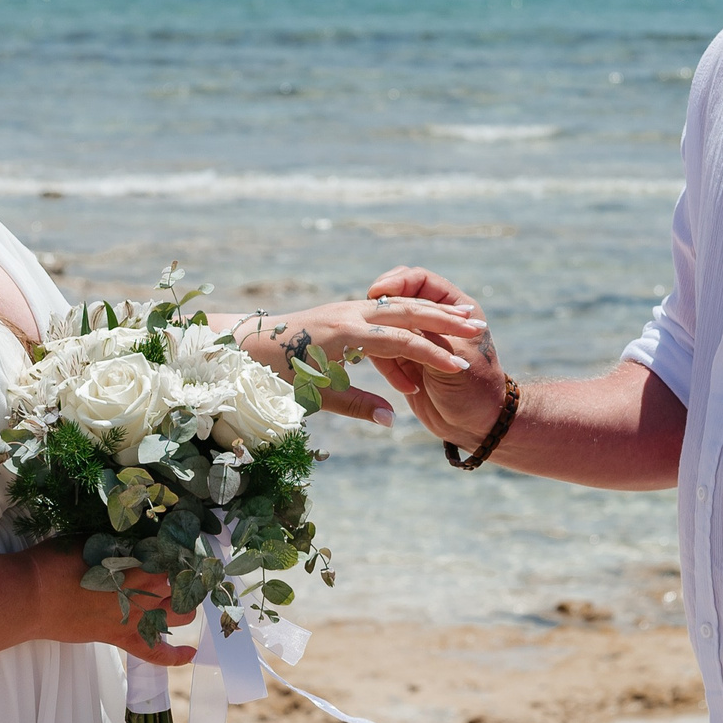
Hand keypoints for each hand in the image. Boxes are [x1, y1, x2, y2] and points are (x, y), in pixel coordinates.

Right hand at [15, 544, 197, 668]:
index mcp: (138, 561)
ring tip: (177, 598)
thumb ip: (120, 544)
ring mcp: (135, 617)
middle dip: (185, 576)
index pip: (175, 555)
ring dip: (184, 606)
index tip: (181, 545)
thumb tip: (138, 541)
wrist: (32, 596)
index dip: (181, 550)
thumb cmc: (56, 562)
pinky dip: (175, 656)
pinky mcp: (122, 638)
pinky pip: (154, 653)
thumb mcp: (91, 541)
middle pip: (182, 584)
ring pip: (180, 615)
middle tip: (177, 569)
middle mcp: (144, 590)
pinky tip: (190, 653)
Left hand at [232, 293, 483, 424]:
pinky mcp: (345, 310)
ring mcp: (348, 307)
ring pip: (399, 303)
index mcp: (344, 334)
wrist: (244, 344)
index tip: (460, 365)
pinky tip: (431, 319)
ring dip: (433, 309)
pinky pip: (386, 307)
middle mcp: (349, 313)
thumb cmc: (275, 374)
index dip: (431, 354)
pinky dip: (413, 311)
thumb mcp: (313, 395)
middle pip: (407, 311)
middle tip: (478, 326)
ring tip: (465, 315)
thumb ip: (355, 404)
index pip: (399, 340)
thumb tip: (390, 419)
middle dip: (444, 319)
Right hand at [360, 266, 507, 447]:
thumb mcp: (453, 355)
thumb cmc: (477, 389)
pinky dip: (390, 369)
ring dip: (386, 345)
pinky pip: (386, 356)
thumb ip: (425, 335)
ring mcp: (419, 341)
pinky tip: (407, 388)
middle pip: (399, 300)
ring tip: (396, 366)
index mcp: (455, 306)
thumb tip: (394, 317)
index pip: (420, 280)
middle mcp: (435, 321)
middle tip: (360, 315)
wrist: (477, 426)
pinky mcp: (406, 363)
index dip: (398, 282)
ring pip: (388, 329)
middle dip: (381, 311)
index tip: (379, 291)